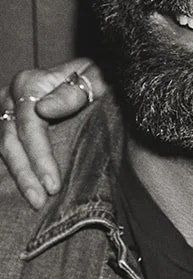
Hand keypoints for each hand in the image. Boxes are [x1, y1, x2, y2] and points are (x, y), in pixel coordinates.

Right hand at [0, 60, 105, 207]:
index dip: (39, 157)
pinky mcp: (9, 125)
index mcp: (30, 84)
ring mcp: (6, 111)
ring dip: (19, 176)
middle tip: (40, 201)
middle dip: (24, 174)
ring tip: (35, 201)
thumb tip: (43, 109)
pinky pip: (8, 149)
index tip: (53, 184)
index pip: (29, 126)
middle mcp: (11, 97)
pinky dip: (16, 169)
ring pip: (4, 147)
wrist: (92, 76)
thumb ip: (73, 92)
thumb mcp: (95, 79)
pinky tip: (28, 189)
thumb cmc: (97, 78)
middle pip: (10, 140)